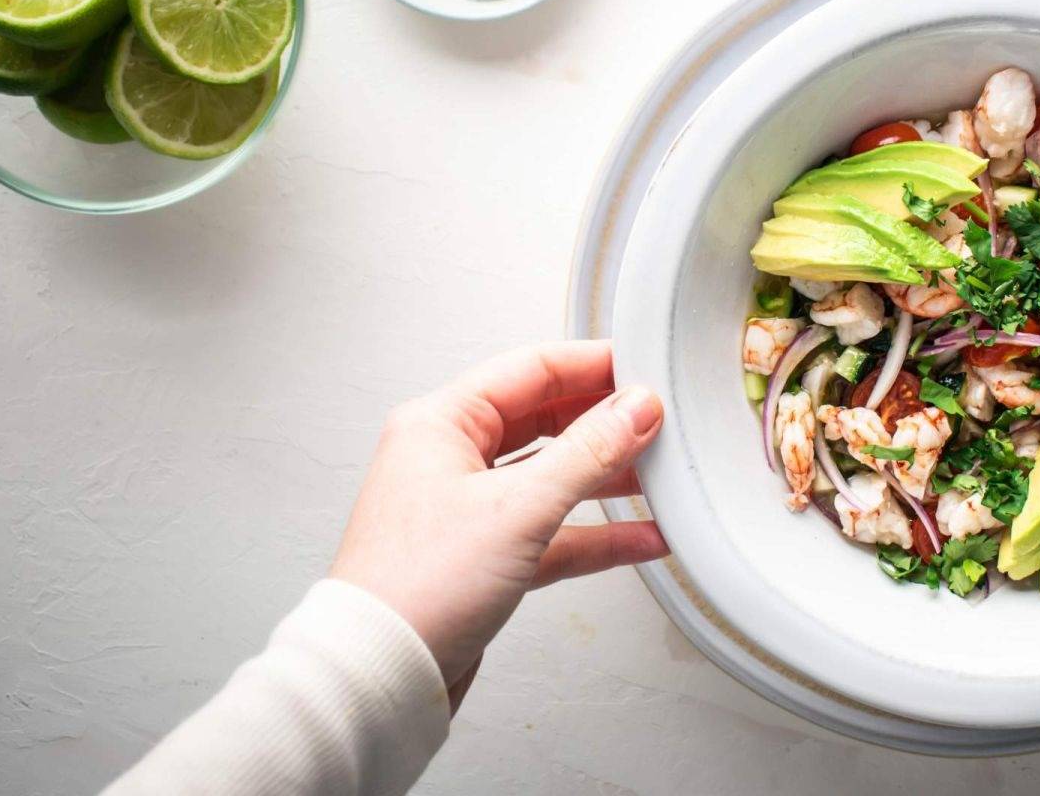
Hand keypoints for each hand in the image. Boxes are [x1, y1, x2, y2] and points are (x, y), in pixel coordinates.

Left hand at [330, 340, 666, 707]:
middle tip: (657, 422)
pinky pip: (552, 532)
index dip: (592, 366)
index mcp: (441, 423)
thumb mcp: (519, 507)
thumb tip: (634, 408)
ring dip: (606, 478)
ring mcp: (468, 510)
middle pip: (545, 421)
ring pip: (552, 478)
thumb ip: (588, 452)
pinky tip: (640, 536)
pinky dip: (595, 533)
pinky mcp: (484, 558)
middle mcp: (450, 459)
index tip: (642, 370)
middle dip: (605, 424)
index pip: (530, 370)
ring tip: (659, 476)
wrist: (380, 674)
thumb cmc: (414, 588)